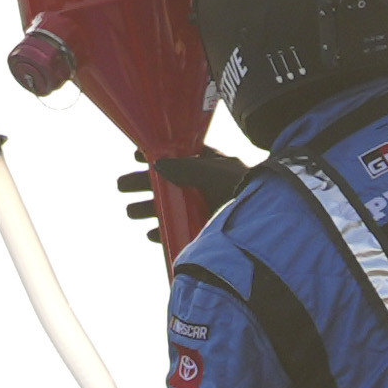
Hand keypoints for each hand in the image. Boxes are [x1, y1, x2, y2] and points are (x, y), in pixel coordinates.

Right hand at [118, 152, 250, 229]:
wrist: (266, 219)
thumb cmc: (243, 188)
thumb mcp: (213, 171)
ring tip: (132, 212)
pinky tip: (152, 233)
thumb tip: (157, 164)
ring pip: (169, 207)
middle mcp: (206, 186)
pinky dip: (163, 232)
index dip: (157, 154)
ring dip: (147, 209)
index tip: (136, 155)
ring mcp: (205, 208)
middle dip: (142, 184)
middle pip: (167, 183)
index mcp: (211, 165)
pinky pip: (178, 230)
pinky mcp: (205, 230)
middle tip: (121, 186)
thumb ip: (185, 167)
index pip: (179, 156)